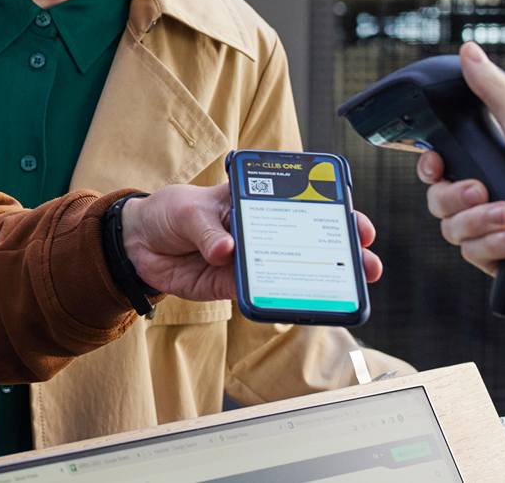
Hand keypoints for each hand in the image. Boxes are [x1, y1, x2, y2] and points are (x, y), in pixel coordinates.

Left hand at [121, 183, 382, 302]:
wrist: (138, 244)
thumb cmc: (170, 211)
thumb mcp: (187, 210)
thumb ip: (206, 229)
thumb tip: (226, 251)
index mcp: (258, 199)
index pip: (304, 201)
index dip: (334, 210)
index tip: (355, 221)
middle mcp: (262, 229)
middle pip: (310, 239)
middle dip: (342, 251)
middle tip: (367, 263)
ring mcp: (251, 258)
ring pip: (293, 270)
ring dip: (319, 280)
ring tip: (346, 290)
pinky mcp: (234, 284)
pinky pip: (262, 293)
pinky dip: (279, 300)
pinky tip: (298, 305)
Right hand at [417, 42, 504, 310]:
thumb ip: (494, 92)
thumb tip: (469, 49)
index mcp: (494, 165)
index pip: (440, 169)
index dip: (432, 168)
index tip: (437, 165)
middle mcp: (490, 198)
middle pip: (439, 201)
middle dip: (459, 198)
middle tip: (484, 190)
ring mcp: (493, 232)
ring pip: (452, 230)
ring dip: (481, 223)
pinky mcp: (500, 262)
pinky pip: (473, 255)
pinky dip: (496, 246)